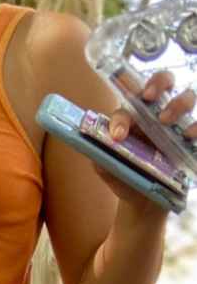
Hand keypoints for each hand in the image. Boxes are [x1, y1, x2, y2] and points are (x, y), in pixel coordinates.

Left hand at [102, 71, 195, 207]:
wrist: (143, 202)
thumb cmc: (123, 177)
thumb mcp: (107, 169)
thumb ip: (100, 156)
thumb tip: (97, 145)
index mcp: (131, 117)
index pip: (125, 106)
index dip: (121, 118)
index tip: (118, 136)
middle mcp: (155, 114)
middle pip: (162, 81)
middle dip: (158, 82)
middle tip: (149, 97)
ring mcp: (177, 125)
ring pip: (186, 98)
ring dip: (178, 103)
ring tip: (165, 121)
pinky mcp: (190, 139)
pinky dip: (196, 126)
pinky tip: (189, 136)